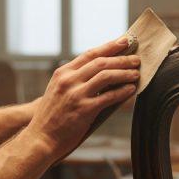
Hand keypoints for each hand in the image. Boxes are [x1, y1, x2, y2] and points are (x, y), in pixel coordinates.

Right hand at [21, 37, 139, 161]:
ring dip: (125, 73)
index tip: (124, 40)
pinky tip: (131, 90)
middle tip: (136, 59)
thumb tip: (101, 71)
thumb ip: (74, 79)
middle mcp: (68, 80)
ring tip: (136, 73)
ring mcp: (76, 94)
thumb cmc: (52, 116)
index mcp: (63, 73)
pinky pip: (108, 97)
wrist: (41, 138)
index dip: (109, 46)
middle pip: (101, 62)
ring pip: (106, 76)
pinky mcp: (84, 110)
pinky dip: (122, 92)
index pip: (90, 54)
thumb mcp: (58, 90)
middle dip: (122, 59)